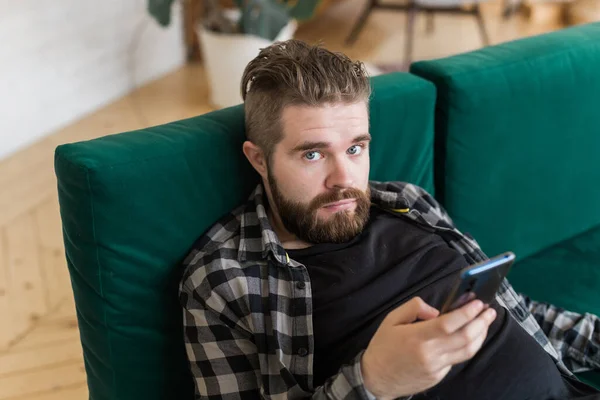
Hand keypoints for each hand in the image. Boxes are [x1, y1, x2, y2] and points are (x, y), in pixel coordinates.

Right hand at [361, 297, 496, 398]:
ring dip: (480, 335)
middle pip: (465, 338)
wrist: (376, 378)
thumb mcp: (391, 319)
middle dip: (481, 322)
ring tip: (485, 322)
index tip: (478, 303)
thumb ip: (414, 308)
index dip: (467, 313)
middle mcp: (429, 354)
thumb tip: (436, 310)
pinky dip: (466, 346)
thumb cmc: (383, 347)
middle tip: (489, 311)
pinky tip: (469, 336)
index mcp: (417, 337)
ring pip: (467, 351)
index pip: (449, 324)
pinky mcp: (438, 376)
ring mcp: (436, 367)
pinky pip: (457, 359)